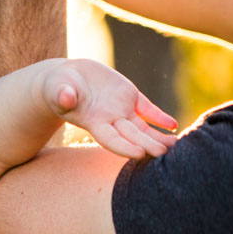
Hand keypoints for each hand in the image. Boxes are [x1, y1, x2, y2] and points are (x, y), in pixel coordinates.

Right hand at [42, 59, 178, 158]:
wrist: (68, 79)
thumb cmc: (57, 88)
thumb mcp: (57, 89)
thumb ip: (62, 95)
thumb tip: (65, 97)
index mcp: (93, 122)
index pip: (110, 138)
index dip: (123, 146)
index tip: (138, 154)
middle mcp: (110, 120)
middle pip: (131, 135)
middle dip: (147, 144)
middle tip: (164, 153)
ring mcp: (121, 110)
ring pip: (143, 127)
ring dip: (157, 136)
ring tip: (175, 144)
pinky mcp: (129, 97)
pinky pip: (147, 109)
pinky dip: (159, 117)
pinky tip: (172, 124)